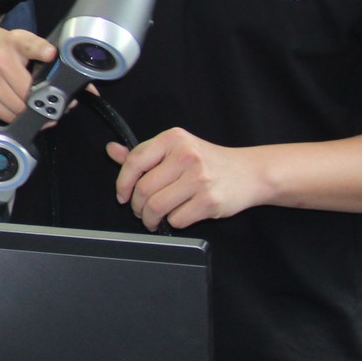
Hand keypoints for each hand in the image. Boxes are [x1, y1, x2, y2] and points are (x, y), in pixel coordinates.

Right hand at [0, 28, 54, 122]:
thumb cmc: (5, 48)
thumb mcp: (24, 41)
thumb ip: (43, 54)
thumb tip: (69, 80)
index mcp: (15, 42)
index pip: (30, 45)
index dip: (42, 51)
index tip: (50, 54)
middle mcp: (0, 61)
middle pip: (28, 91)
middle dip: (46, 100)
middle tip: (58, 104)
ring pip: (19, 108)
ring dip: (33, 112)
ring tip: (42, 109)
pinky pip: (7, 116)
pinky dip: (19, 117)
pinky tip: (25, 111)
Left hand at [107, 130, 268, 229]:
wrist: (250, 173)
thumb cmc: (208, 161)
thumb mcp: (176, 149)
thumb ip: (143, 153)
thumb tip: (111, 150)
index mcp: (174, 139)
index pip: (135, 161)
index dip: (122, 183)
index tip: (122, 195)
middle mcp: (186, 156)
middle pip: (144, 189)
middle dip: (136, 206)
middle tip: (139, 211)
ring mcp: (200, 179)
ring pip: (157, 207)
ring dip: (150, 218)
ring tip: (152, 219)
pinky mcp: (210, 201)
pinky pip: (177, 219)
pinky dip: (172, 222)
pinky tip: (177, 216)